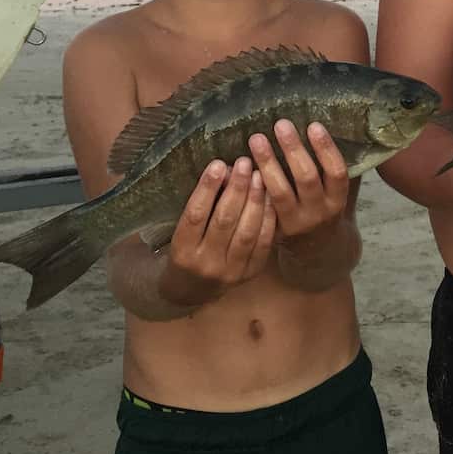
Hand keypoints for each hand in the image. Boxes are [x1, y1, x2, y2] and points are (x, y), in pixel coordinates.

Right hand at [157, 158, 275, 306]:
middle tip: (245, 163)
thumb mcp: (183, 229)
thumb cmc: (186, 250)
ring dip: (255, 201)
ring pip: (246, 232)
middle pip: (223, 222)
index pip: (195, 215)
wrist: (191, 291)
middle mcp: (205, 264)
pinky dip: (268, 219)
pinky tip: (270, 198)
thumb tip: (225, 170)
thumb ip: (201, 204)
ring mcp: (229, 272)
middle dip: (236, 189)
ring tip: (259, 175)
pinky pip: (262, 244)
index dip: (207, 188)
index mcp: (182, 251)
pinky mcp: (249, 274)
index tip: (218, 164)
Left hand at [252, 120, 349, 238]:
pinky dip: (251, 184)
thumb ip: (334, 169)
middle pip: (306, 179)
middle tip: (281, 124)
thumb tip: (335, 127)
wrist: (318, 251)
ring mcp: (295, 223)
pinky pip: (261, 205)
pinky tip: (241, 165)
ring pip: (279, 192)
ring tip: (256, 139)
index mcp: (337, 199)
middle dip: (293, 150)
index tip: (314, 125)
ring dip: (267, 164)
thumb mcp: (338, 192)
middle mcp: (319, 212)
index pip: (336, 172)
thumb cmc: (327, 207)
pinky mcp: (274, 229)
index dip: (326, 149)